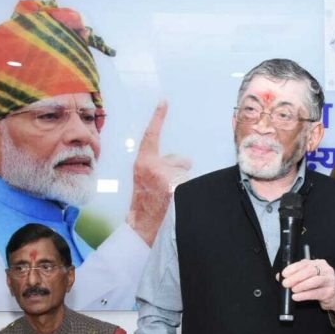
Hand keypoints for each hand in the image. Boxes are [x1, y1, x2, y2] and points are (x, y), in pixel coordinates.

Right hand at [128, 101, 191, 245]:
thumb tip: (185, 162)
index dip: (158, 118)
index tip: (164, 102)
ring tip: (172, 200)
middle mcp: (155, 168)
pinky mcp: (180, 190)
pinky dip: (189, 193)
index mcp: (143, 164)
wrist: (143, 231)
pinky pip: (192, 185)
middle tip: (168, 191)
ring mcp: (169, 180)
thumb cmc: (144, 206)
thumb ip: (159, 167)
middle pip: (180, 160)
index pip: (151, 136)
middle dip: (179, 172)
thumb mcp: (145, 181)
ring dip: (184, 185)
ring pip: (188, 175)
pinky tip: (178, 204)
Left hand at [280, 258, 334, 311]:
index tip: (284, 274)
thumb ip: (295, 276)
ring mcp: (329, 280)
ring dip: (301, 285)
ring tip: (292, 290)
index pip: (304, 263)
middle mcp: (325, 269)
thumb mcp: (308, 279)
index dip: (293, 268)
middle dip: (296, 277)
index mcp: (319, 263)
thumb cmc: (319, 286)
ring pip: (314, 281)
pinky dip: (305, 295)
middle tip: (285, 283)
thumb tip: (280, 276)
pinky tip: (297, 297)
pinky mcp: (330, 291)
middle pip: (309, 271)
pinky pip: (316, 293)